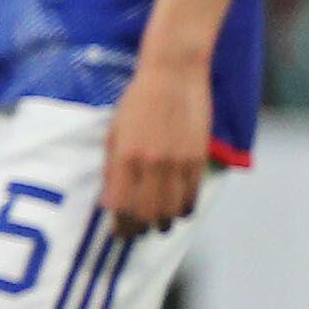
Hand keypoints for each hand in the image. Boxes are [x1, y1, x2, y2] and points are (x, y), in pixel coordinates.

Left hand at [103, 52, 209, 234]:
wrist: (173, 75)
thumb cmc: (136, 103)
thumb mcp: (114, 134)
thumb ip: (112, 171)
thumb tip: (110, 205)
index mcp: (126, 157)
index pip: (122, 206)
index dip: (120, 225)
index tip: (118, 232)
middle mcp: (152, 163)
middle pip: (148, 214)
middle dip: (140, 229)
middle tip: (136, 232)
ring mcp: (178, 163)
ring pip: (172, 210)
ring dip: (163, 222)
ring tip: (156, 223)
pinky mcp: (198, 159)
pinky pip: (192, 196)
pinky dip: (183, 209)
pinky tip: (176, 209)